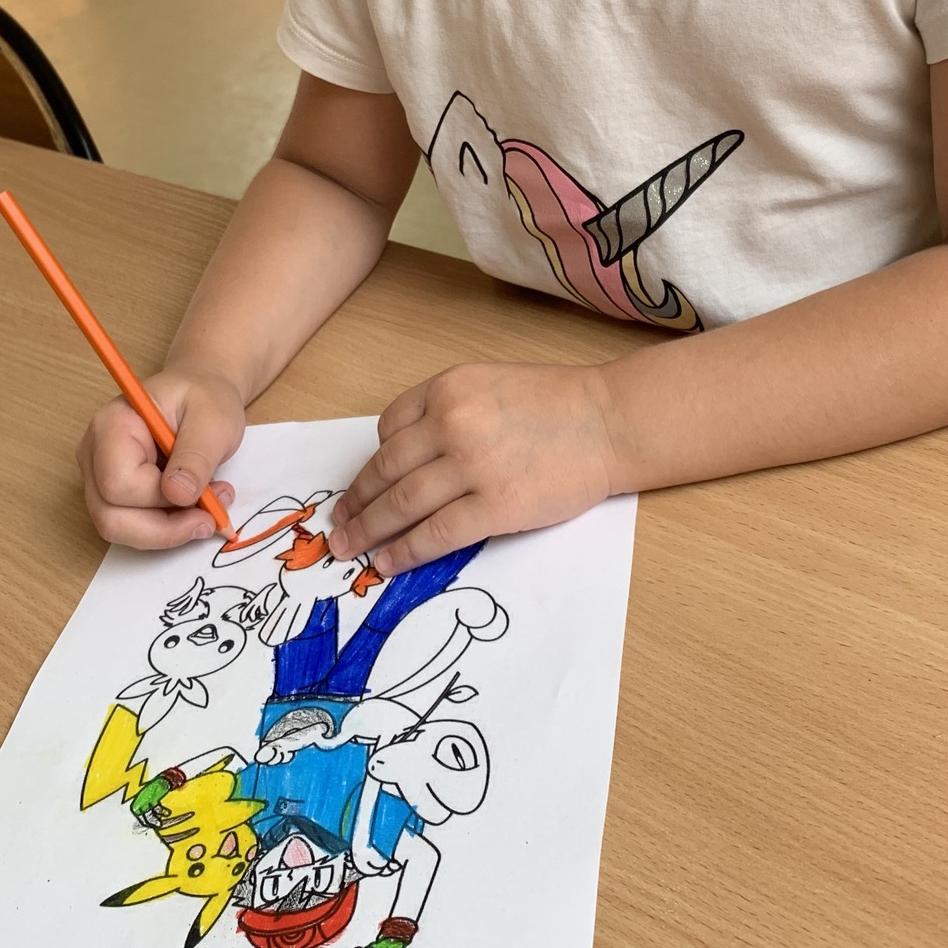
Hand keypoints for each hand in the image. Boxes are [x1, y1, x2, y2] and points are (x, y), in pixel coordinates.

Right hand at [76, 367, 243, 549]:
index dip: (161, 499)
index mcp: (112, 425)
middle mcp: (94, 452)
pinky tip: (194, 509)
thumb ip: (196, 457)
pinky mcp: (111, 493)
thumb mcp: (214, 420)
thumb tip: (178, 495)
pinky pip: (130, 527)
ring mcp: (98, 475)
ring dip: (168, 531)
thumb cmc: (204, 398)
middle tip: (212, 517)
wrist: (200, 394)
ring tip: (210, 508)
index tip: (207, 493)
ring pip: (118, 528)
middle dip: (165, 528)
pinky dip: (165, 529)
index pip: (118, 483)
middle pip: (110, 516)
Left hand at [327, 362, 620, 575]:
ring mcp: (471, 466)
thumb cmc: (556, 402)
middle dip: (357, 502)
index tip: (364, 486)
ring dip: (370, 530)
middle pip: (386, 470)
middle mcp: (451, 423)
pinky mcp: (494, 506)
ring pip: (402, 504)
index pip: (388, 429)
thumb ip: (447, 411)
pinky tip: (389, 564)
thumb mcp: (488, 383)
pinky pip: (435, 534)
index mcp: (446, 389)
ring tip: (351, 548)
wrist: (608, 421)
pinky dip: (405, 552)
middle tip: (339, 525)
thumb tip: (408, 457)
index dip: (373, 463)